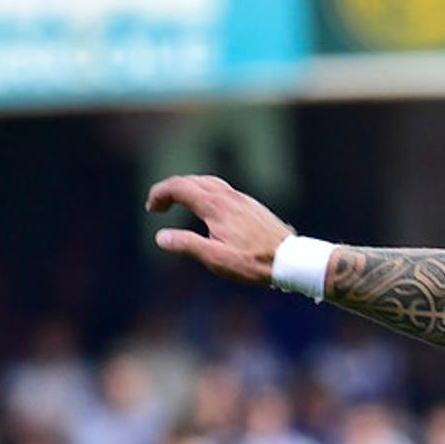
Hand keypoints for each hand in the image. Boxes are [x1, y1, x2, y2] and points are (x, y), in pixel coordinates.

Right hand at [147, 175, 296, 286]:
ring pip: (209, 182)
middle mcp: (229, 196)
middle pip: (192, 180)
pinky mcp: (252, 206)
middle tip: (159, 206)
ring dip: (188, 188)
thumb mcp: (216, 258)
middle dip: (170, 189)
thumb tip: (161, 237)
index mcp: (216, 206)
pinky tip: (208, 208)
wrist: (292, 260)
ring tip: (178, 202)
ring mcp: (243, 199)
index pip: (179, 187)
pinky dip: (205, 192)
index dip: (160, 193)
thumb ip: (187, 245)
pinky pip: (223, 190)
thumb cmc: (254, 263)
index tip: (151, 208)